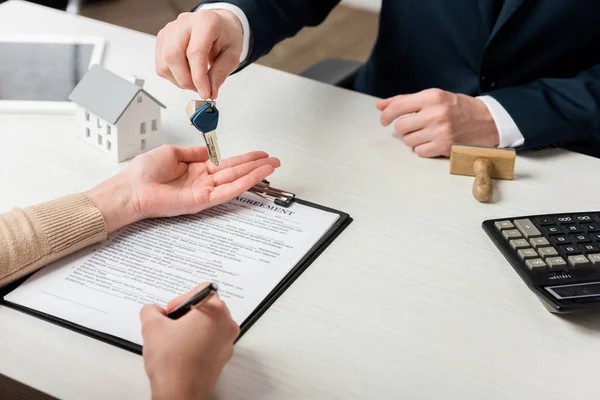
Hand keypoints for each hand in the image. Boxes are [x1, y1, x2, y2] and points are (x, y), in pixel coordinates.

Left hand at [86, 145, 279, 232]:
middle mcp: (204, 181)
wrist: (132, 189)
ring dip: (255, 173)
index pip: (227, 163)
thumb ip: (194, 152)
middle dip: (256, 165)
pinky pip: (228, 191)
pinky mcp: (203, 201)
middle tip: (275, 160)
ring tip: (272, 166)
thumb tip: (209, 150)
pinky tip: (256, 176)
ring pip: (236, 180)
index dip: (244, 158)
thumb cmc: (144, 173)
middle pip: (236, 171)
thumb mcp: (172, 153)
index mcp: (197, 169)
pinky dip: (244, 183)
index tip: (259, 154)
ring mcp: (205, 191)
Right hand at [141, 284, 238, 399]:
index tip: (172, 312)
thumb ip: (151, 310)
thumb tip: (153, 311)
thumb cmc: (173, 363)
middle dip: (187, 313)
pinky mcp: (223, 356)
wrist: (180, 394)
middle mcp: (227, 324)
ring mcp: (227, 341)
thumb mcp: (151, 326)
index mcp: (215, 311)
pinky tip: (182, 352)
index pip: (201, 289)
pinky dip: (198, 342)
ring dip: (192, 327)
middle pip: (207, 306)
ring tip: (175, 340)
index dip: (181, 298)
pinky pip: (211, 340)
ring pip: (209, 324)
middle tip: (171, 325)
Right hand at [156, 10, 243, 98]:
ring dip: (178, 80)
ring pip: (164, 63)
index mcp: (206, 21)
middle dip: (186, 80)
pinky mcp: (163, 38)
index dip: (198, 77)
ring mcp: (170, 29)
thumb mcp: (233, 55)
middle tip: (199, 89)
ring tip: (194, 82)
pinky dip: (172, 76)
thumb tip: (210, 91)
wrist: (219, 24)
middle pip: (173, 56)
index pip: (195, 52)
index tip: (205, 93)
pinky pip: (161, 64)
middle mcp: (185, 22)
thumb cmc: (226, 36)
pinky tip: (186, 74)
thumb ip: (220, 73)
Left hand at [377, 89, 499, 156]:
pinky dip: (423, 148)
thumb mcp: (434, 97)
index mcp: (432, 97)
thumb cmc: (457, 108)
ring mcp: (441, 132)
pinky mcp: (445, 147)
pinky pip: (419, 151)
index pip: (397, 107)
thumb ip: (405, 100)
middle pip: (400, 127)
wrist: (487, 121)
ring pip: (408, 141)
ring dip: (413, 138)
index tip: (384, 120)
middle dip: (404, 128)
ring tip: (427, 132)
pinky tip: (433, 141)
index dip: (386, 115)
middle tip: (414, 125)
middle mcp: (436, 114)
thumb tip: (379, 105)